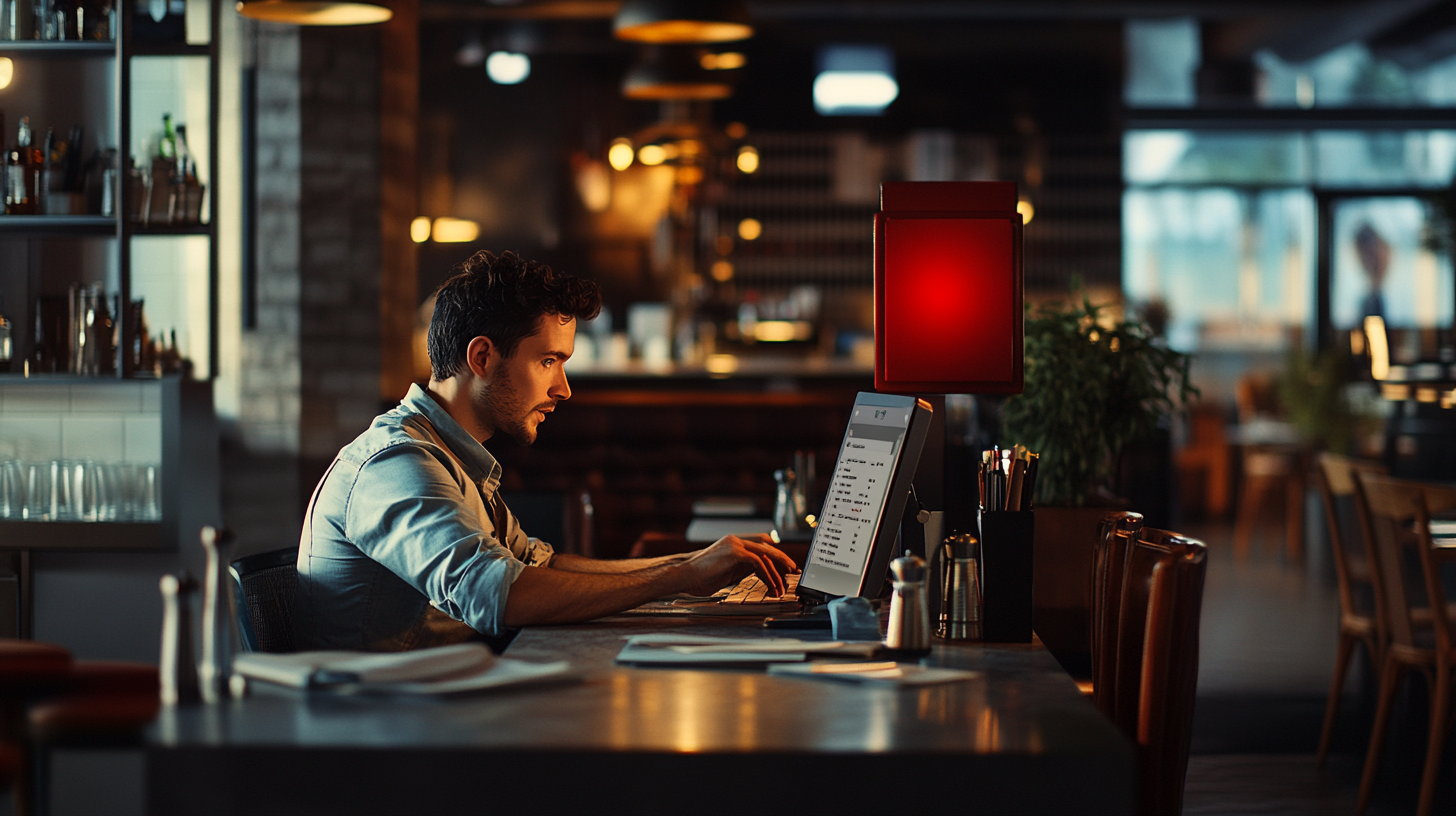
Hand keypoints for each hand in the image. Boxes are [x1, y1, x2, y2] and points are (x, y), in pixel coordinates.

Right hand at [681, 534, 799, 596]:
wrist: (684, 576)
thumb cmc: (701, 578)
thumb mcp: (727, 572)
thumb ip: (742, 568)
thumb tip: (759, 573)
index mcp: (733, 544)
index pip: (761, 545)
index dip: (775, 555)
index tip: (785, 566)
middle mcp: (736, 540)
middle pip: (767, 548)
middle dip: (782, 561)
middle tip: (793, 572)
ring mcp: (735, 544)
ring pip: (765, 556)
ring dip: (776, 573)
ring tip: (781, 588)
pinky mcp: (735, 552)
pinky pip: (759, 563)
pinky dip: (768, 575)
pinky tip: (771, 586)